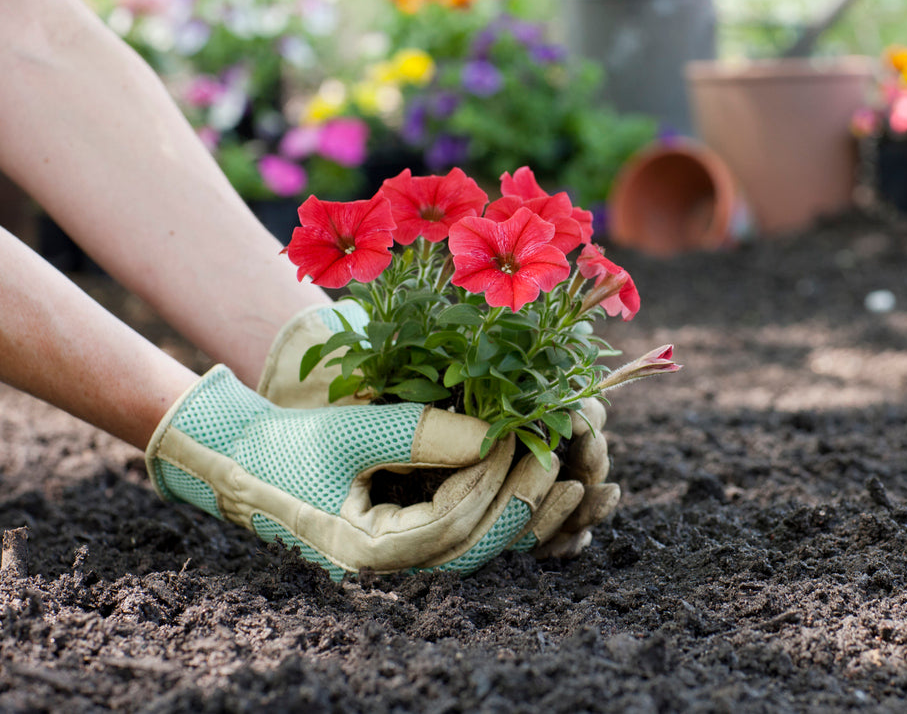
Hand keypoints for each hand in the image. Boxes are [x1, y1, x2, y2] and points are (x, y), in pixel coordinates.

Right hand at [255, 303, 621, 558]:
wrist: (244, 461)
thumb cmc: (289, 445)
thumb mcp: (350, 431)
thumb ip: (420, 432)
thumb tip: (496, 435)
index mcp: (369, 553)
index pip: (452, 522)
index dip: (493, 479)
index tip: (522, 436)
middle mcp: (391, 570)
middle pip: (477, 546)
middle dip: (522, 502)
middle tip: (558, 456)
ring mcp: (402, 560)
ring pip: (479, 546)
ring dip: (524, 514)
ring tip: (566, 476)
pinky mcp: (410, 539)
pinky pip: (468, 533)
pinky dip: (502, 512)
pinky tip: (535, 484)